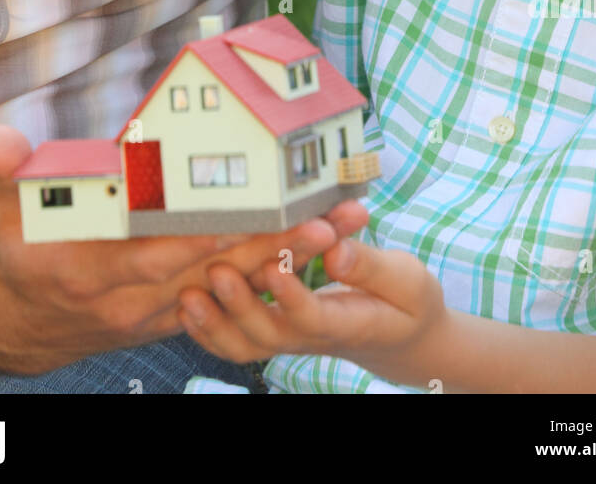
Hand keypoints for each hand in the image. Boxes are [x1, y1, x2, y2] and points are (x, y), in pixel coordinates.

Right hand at [0, 124, 368, 375]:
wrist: (28, 321)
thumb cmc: (21, 252)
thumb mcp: (5, 209)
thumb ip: (8, 170)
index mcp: (99, 268)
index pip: (166, 250)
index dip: (216, 233)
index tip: (262, 209)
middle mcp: (140, 296)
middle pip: (219, 268)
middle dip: (276, 244)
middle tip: (331, 218)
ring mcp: (165, 308)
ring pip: (237, 282)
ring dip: (290, 258)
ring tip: (343, 228)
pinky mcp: (182, 310)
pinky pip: (236, 292)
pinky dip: (276, 270)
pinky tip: (318, 248)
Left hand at [176, 236, 449, 388]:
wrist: (403, 338)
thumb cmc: (407, 303)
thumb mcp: (408, 281)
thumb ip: (372, 267)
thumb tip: (336, 250)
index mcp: (349, 323)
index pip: (313, 318)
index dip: (291, 297)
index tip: (275, 266)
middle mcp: (312, 338)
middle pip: (269, 335)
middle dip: (240, 306)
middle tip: (218, 271)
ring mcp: (292, 340)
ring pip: (246, 346)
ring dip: (214, 324)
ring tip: (188, 294)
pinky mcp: (278, 333)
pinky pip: (238, 344)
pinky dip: (209, 331)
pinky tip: (187, 307)